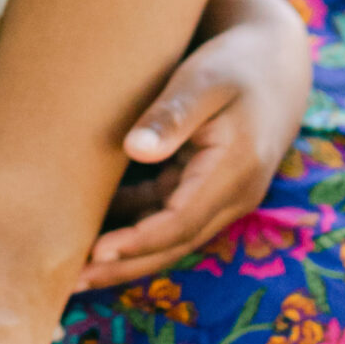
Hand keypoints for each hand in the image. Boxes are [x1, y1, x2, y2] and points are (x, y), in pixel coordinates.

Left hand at [76, 0, 311, 291]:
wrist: (274, 61)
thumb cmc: (234, 64)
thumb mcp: (202, 80)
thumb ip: (171, 115)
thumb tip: (135, 149)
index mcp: (235, 171)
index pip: (181, 221)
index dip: (138, 240)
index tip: (95, 252)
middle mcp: (234, 195)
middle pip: (174, 244)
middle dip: (124, 266)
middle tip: (71, 281)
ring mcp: (222, 197)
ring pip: (170, 238)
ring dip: (126, 255)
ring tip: (73, 269)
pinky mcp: (206, 190)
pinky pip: (168, 219)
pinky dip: (134, 228)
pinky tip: (93, 232)